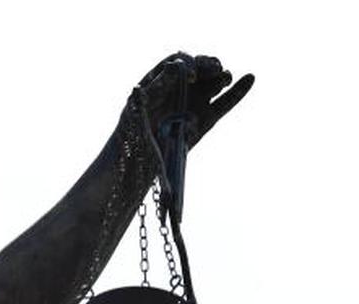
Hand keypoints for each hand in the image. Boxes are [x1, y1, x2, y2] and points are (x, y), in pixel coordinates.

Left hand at [132, 52, 253, 147]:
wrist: (138, 162)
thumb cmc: (132, 132)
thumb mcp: (140, 106)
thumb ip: (158, 86)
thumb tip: (177, 65)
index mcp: (160, 81)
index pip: (178, 61)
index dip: (188, 63)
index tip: (192, 74)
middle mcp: (179, 88)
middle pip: (200, 67)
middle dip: (208, 64)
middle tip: (213, 69)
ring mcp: (194, 102)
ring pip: (214, 82)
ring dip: (222, 75)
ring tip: (222, 79)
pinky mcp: (206, 119)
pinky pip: (225, 102)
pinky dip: (239, 91)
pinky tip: (251, 78)